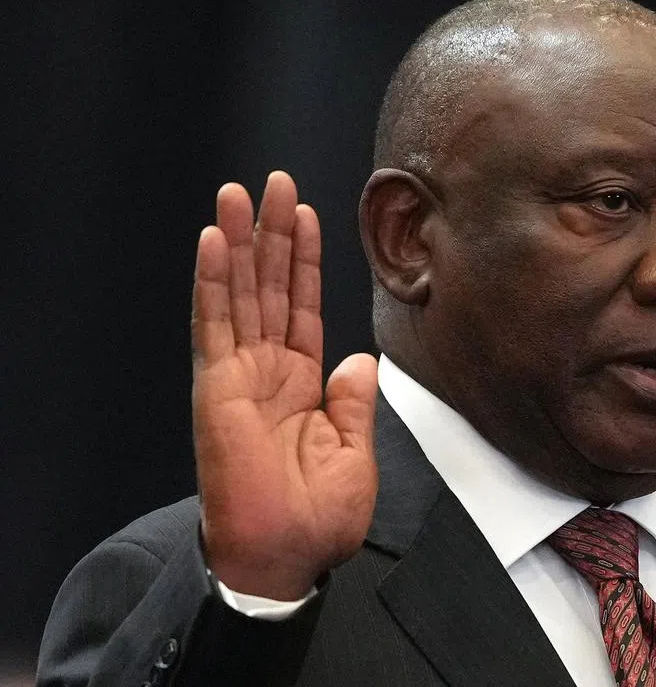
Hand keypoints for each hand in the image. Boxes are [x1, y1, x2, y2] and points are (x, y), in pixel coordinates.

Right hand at [191, 171, 377, 599]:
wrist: (284, 558)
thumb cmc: (317, 519)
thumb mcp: (355, 455)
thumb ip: (355, 403)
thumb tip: (359, 359)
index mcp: (302, 384)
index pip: (301, 306)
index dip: (304, 261)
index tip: (307, 215)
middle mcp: (268, 371)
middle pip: (269, 287)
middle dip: (272, 234)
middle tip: (274, 182)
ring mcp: (239, 375)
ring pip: (238, 293)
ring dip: (238, 242)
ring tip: (238, 193)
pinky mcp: (216, 388)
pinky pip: (214, 324)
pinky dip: (212, 281)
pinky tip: (212, 241)